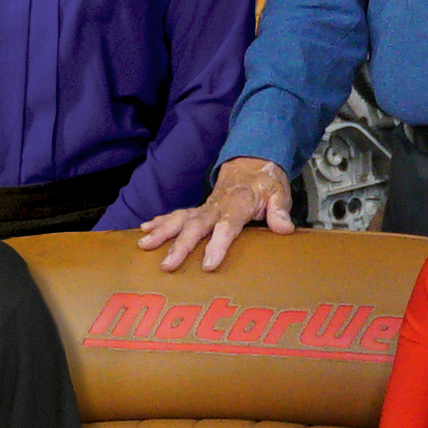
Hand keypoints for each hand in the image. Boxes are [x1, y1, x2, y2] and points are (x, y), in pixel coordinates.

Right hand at [135, 157, 293, 270]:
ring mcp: (205, 207)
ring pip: (180, 219)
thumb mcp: (279, 193)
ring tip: (144, 245)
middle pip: (197, 225)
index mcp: (238, 203)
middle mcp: (217, 205)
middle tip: (167, 265)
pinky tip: (143, 230)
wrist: (251, 163)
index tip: (208, 265)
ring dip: (162, 232)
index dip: (218, 245)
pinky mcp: (198, 209)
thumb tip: (284, 228)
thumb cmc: (265, 183)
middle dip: (181, 245)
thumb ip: (279, 211)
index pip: (227, 226)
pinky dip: (159, 221)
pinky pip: (176, 214)